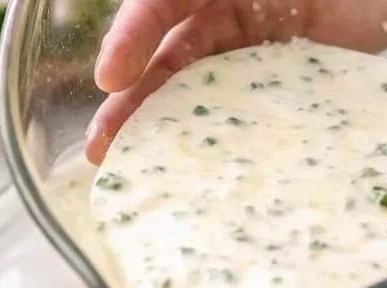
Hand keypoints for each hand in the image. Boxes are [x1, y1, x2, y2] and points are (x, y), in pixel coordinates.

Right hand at [86, 0, 386, 161]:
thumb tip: (152, 34)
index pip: (157, 2)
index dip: (130, 36)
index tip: (110, 77)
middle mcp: (225, 7)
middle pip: (164, 56)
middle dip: (129, 102)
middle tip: (101, 148)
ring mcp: (254, 45)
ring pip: (195, 90)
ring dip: (163, 129)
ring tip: (135, 169)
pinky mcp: (285, 79)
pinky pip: (244, 112)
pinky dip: (221, 140)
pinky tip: (203, 172)